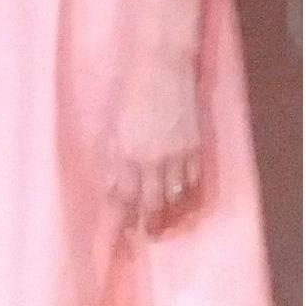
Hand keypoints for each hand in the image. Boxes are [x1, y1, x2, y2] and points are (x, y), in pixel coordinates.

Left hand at [105, 52, 202, 233]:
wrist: (160, 62)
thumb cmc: (129, 89)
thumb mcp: (112, 124)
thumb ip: (112, 157)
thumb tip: (110, 188)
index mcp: (125, 150)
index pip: (121, 197)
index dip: (119, 222)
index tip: (117, 240)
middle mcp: (150, 156)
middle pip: (148, 204)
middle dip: (143, 228)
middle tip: (139, 244)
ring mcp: (176, 152)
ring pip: (173, 198)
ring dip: (167, 220)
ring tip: (160, 234)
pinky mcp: (195, 144)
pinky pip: (194, 182)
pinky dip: (189, 200)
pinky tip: (185, 211)